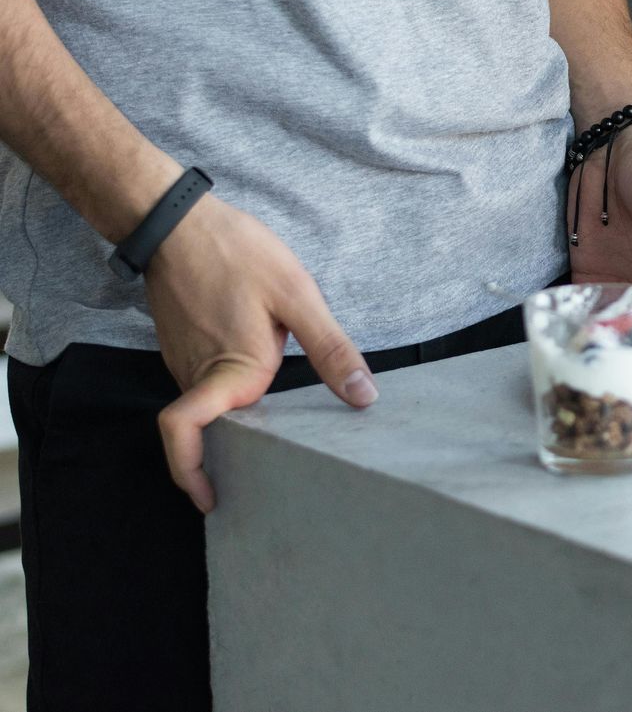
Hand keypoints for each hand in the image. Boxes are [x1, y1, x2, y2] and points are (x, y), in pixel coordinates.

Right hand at [148, 196, 376, 513]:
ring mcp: (186, 361)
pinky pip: (206, 384)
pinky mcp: (185, 347)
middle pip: (207, 431)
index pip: (185, 433)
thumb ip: (331, 349)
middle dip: (229, 458)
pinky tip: (259, 390)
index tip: (212, 499)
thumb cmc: (238, 253)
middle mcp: (199, 374)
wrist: (179, 221)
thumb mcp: (298, 296)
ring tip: (277, 440)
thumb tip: (364, 397)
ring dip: (232, 424)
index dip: (192, 473)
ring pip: (208, 407)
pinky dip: (227, 397)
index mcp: (229, 369)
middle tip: (270, 479)